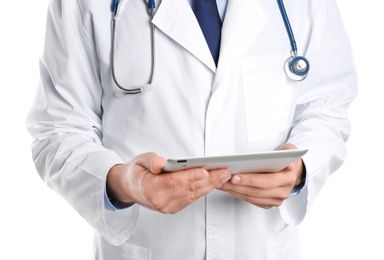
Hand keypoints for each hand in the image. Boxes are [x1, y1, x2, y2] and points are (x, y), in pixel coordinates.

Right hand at [106, 152, 230, 213]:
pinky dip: (204, 190)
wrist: (130, 188)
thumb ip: (150, 160)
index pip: (173, 182)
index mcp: (149, 188)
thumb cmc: (137, 171)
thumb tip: (160, 163)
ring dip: (210, 186)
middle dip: (207, 180)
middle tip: (224, 171)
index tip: (205, 171)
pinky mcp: (174, 208)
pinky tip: (214, 182)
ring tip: (224, 175)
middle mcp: (159, 201)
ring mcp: (167, 207)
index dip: (190, 177)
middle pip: (187, 189)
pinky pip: (191, 199)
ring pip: (192, 195)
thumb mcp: (139, 160)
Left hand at [220, 144, 304, 208]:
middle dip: (238, 186)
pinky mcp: (268, 204)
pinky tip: (227, 187)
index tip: (235, 176)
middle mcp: (283, 191)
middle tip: (222, 180)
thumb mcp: (289, 150)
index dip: (250, 179)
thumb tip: (289, 165)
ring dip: (234, 191)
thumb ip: (289, 152)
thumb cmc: (285, 158)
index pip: (267, 181)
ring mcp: (276, 200)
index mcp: (288, 178)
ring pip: (252, 197)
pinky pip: (250, 200)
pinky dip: (237, 194)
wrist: (290, 171)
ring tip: (221, 183)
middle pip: (257, 191)